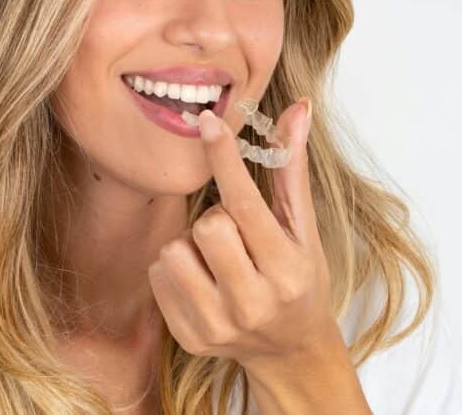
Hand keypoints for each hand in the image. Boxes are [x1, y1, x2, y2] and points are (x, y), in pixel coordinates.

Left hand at [146, 97, 338, 371]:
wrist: (290, 351)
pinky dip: (175, 270)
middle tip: (236, 235)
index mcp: (286, 271)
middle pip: (205, 226)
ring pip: (174, 250)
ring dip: (191, 246)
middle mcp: (252, 303)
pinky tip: (203, 281)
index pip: (245, 205)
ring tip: (218, 261)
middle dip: (216, 219)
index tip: (207, 122)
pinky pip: (158, 275)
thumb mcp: (304, 230)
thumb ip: (291, 170)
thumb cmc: (300, 279)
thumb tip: (296, 109)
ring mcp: (218, 325)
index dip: (224, 158)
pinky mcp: (189, 338)